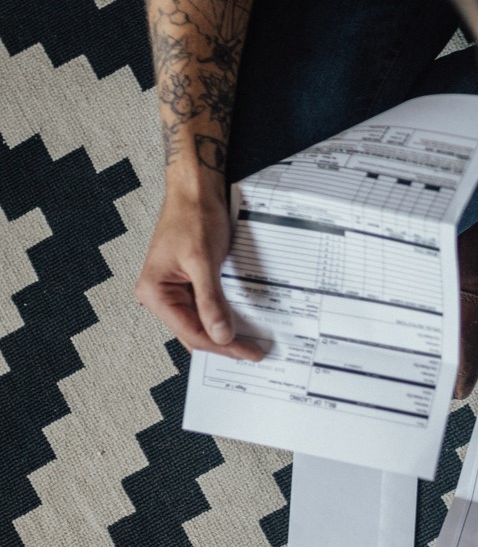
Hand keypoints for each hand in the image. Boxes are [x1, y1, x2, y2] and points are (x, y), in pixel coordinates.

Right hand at [134, 189, 262, 359]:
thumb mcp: (203, 261)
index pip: (191, 332)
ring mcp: (173, 290)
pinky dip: (222, 317)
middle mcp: (159, 295)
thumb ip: (211, 301)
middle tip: (254, 354)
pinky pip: (205, 308)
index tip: (249, 354)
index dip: (222, 346)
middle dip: (223, 344)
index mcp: (155, 292)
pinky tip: (241, 324)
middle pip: (194, 332)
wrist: (195, 191)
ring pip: (200, 323)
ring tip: (250, 345)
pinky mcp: (188, 283)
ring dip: (224, 333)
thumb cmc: (193, 217)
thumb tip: (221, 335)